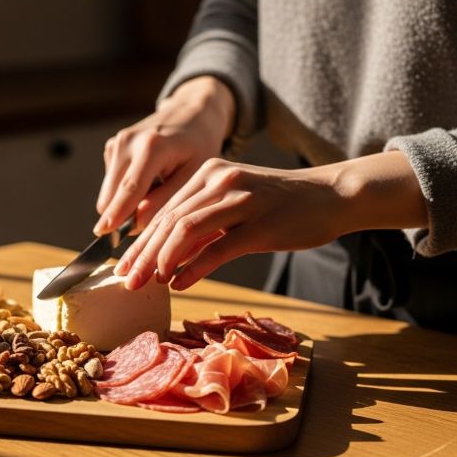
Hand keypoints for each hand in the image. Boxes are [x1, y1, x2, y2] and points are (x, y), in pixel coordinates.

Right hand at [93, 76, 235, 235]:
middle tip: (154, 221)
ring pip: (110, 193)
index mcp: (152, 146)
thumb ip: (166, 201)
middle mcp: (127, 142)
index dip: (116, 212)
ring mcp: (116, 143)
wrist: (191, 114)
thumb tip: (135, 225)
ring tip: (158, 191)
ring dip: (128, 203)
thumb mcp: (195, 175)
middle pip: (112, 195)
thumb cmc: (198, 147)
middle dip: (126, 215)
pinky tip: (150, 179)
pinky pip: (112, 184)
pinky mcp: (111, 147)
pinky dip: (128, 191)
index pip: (130, 187)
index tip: (102, 232)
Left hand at [115, 151, 428, 290]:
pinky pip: (218, 248)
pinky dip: (194, 268)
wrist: (332, 196)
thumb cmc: (281, 206)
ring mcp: (242, 201)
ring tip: (147, 284)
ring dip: (162, 260)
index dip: (141, 242)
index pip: (165, 211)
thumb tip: (167, 259)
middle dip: (144, 254)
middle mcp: (221, 181)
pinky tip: (179, 284)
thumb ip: (204, 225)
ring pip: (187, 231)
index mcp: (210, 173)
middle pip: (170, 221)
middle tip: (126, 281)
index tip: (123, 267)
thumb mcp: (236, 205)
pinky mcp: (261, 225)